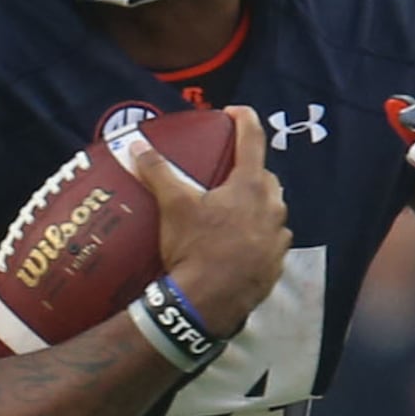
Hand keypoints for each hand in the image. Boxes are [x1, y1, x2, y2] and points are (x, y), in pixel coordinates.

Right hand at [142, 105, 284, 335]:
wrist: (209, 302)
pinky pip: (271, 241)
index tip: (233, 113)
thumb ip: (158, 171)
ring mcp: (278, 237)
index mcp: (251, 186)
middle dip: (249, 172)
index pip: (253, 138)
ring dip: (256, 207)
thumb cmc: (194, 249)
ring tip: (229, 215)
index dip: (244, 119)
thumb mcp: (174, 206)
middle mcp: (273, 207)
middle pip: (265, 178)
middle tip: (225, 177)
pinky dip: (257, 238)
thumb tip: (136, 145)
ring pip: (272, 211)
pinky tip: (236, 246)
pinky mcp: (276, 263)